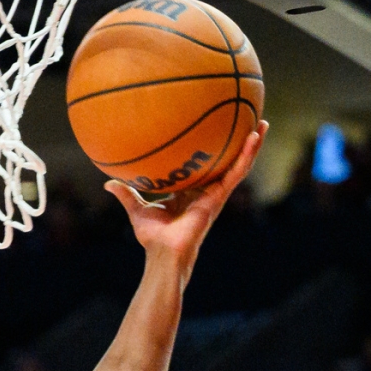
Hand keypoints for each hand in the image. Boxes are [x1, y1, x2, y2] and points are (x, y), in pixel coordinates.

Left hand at [110, 120, 267, 257]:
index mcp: (191, 191)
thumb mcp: (137, 209)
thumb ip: (126, 194)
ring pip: (238, 164)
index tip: (217, 131)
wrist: (164, 252)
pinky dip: (246, 156)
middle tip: (249, 119)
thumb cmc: (153, 236)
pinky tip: (254, 138)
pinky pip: (236, 173)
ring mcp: (215, 193)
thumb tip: (108, 183)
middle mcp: (206, 190)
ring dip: (252, 145)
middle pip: (226, 160)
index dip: (213, 150)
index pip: (205, 165)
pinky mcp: (219, 197)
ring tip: (262, 123)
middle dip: (239, 142)